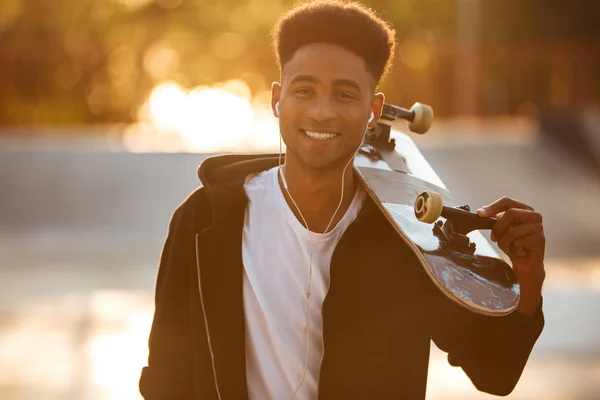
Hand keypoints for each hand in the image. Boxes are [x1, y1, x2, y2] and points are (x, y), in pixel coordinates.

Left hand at [477, 197, 545, 315]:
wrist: (525, 263)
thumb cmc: (513, 244)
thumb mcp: (502, 229)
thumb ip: (494, 218)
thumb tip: (480, 211)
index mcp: (523, 209)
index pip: (507, 201)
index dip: (492, 207)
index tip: (479, 214)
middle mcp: (533, 215)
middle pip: (510, 214)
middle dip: (498, 228)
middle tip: (494, 238)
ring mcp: (538, 227)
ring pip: (513, 230)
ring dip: (504, 242)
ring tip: (507, 247)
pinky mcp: (540, 239)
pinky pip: (519, 242)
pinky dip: (513, 249)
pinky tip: (518, 251)